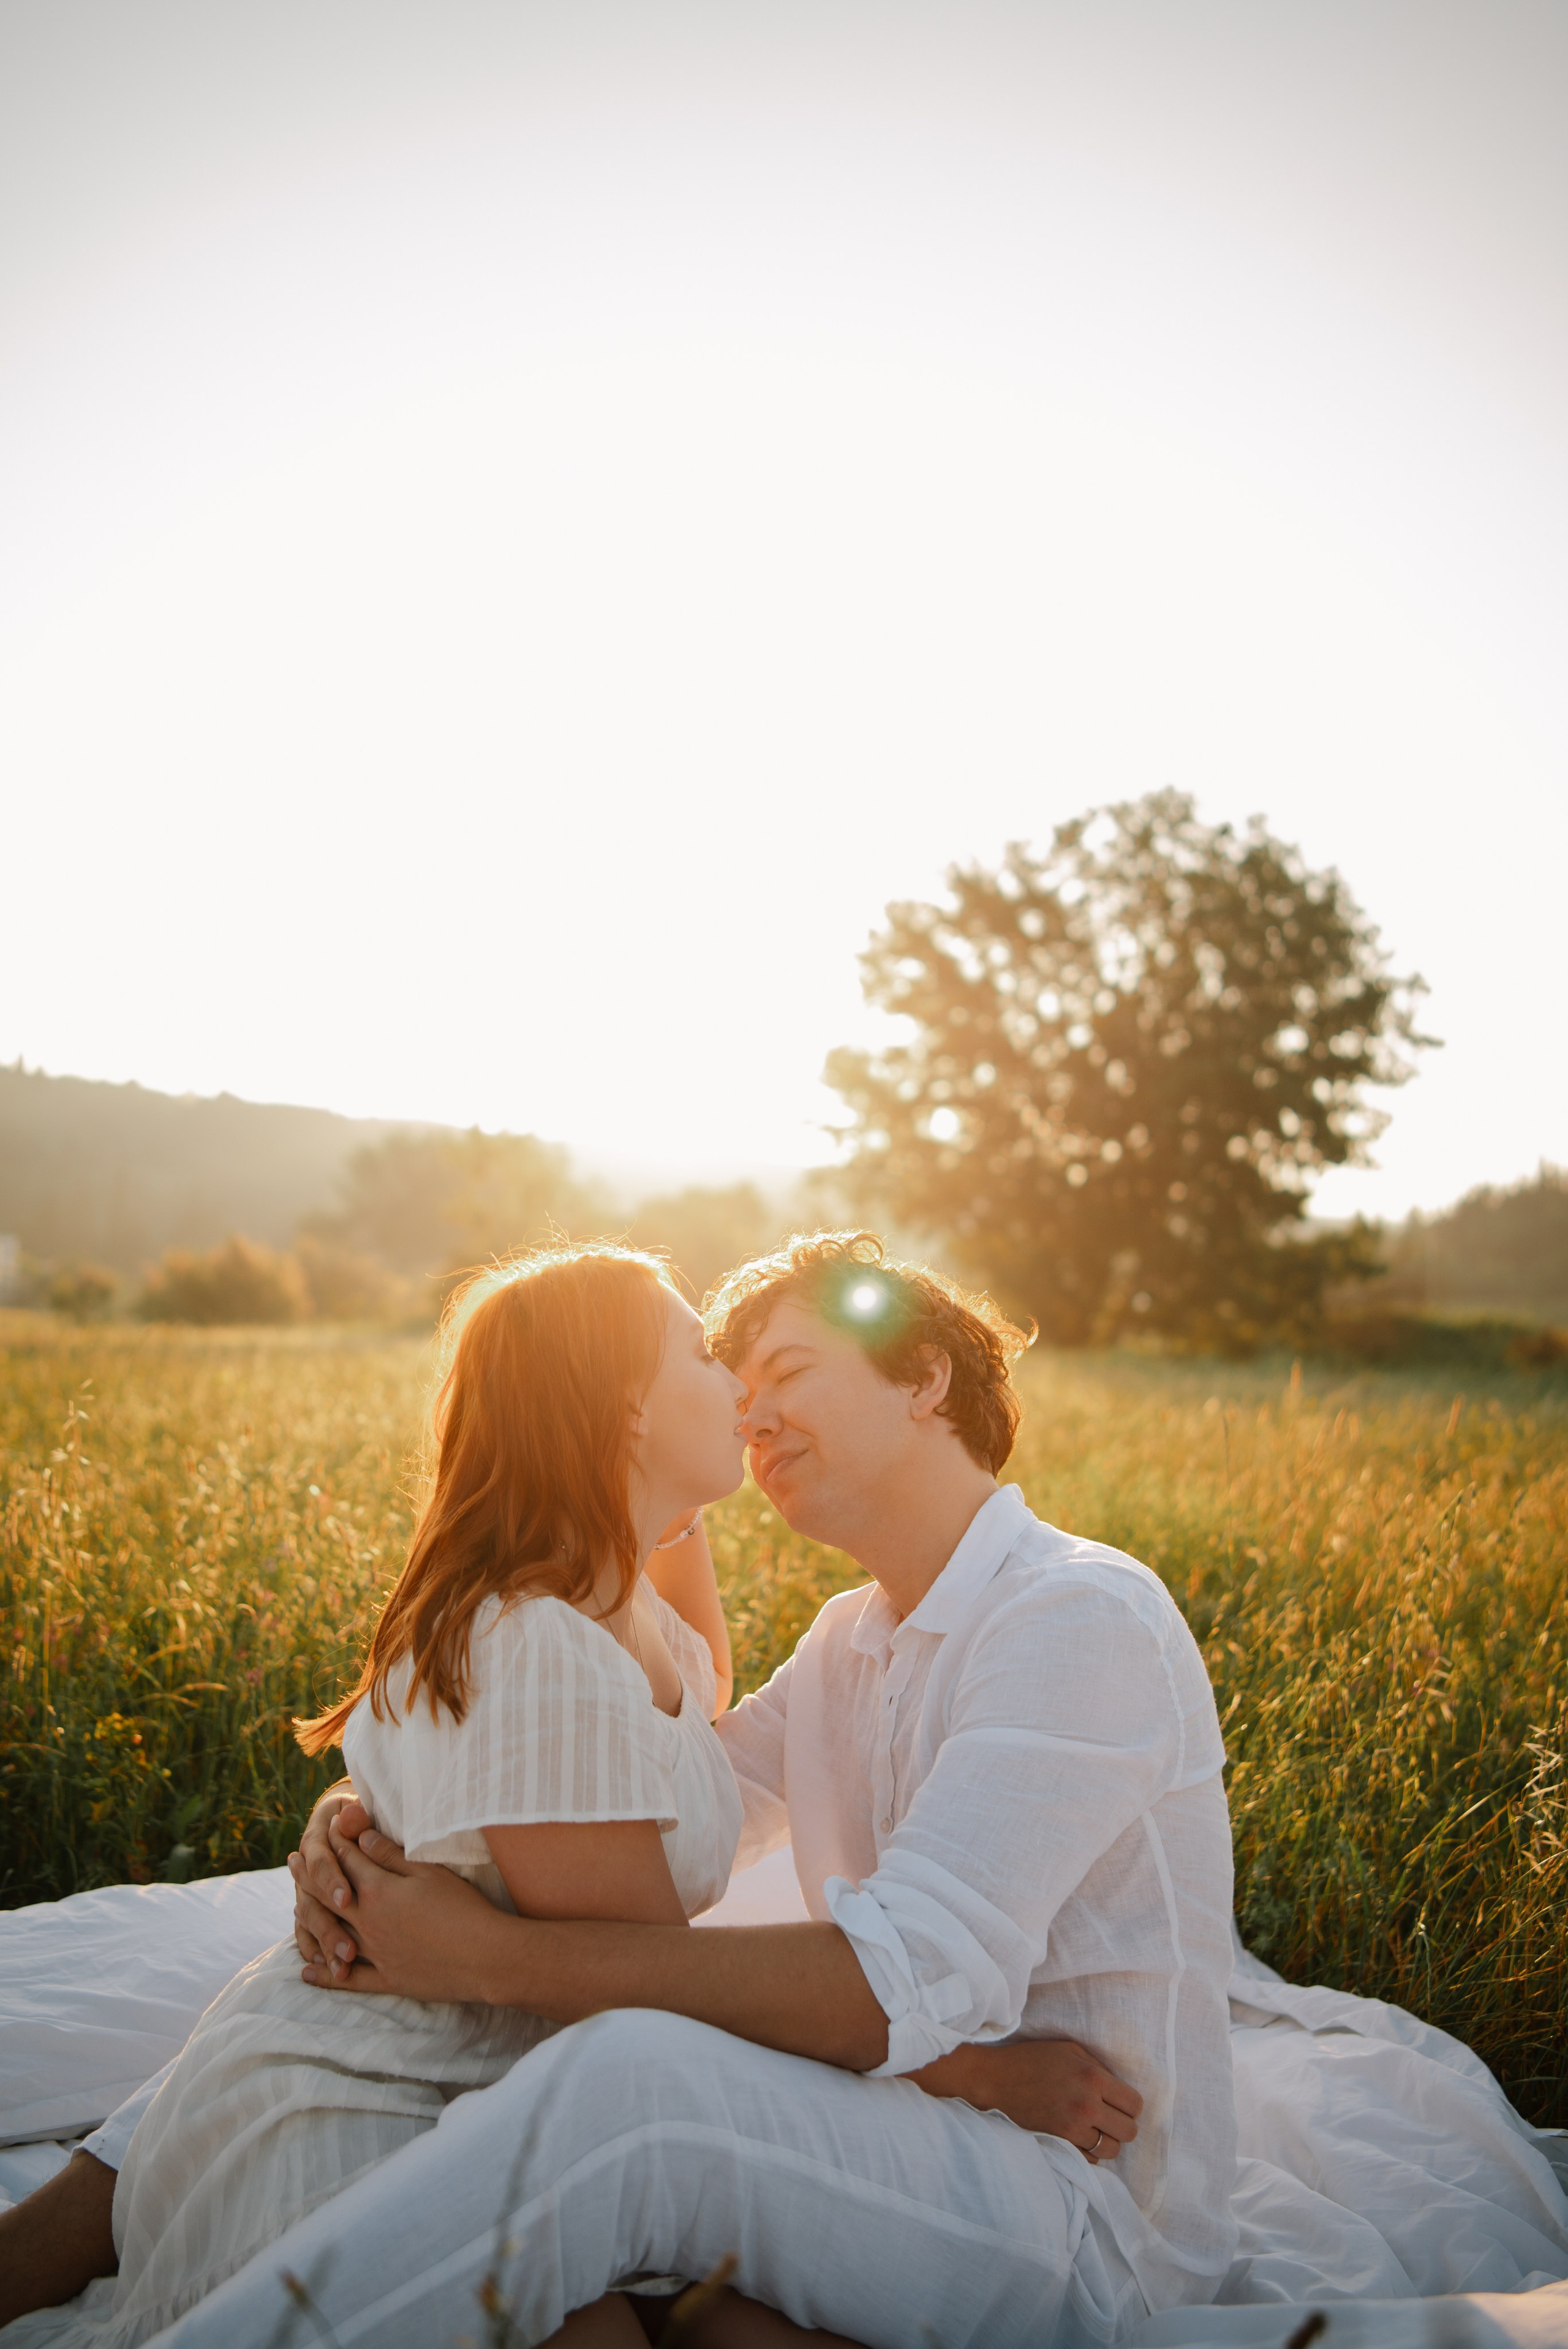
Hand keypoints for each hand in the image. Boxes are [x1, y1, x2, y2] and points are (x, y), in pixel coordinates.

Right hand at [289, 1787, 367, 1964]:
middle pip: (313, 1901)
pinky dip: (313, 1949)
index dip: (332, 1879)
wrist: (342, 1816)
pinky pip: (305, 1932)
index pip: (321, 1862)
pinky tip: (325, 1969)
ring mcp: (306, 1889)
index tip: (348, 1898)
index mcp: (318, 1840)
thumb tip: (352, 1812)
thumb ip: (355, 1816)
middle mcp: (307, 1869)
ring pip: (309, 1922)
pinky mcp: (311, 1906)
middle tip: (351, 1951)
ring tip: (343, 1968)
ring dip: (324, 1944)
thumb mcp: (357, 1810)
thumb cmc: (358, 1814)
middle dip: (330, 1927)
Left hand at [297, 1826, 497, 1999]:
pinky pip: (347, 1979)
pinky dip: (325, 1975)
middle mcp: (368, 1923)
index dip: (336, 1841)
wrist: (483, 1956)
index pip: (350, 1860)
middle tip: (292, 1861)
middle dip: (310, 1875)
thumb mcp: (428, 1872)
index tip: (324, 1828)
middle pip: (330, 1895)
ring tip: (295, 1908)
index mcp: (379, 1891)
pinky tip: (308, 1972)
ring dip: (311, 1920)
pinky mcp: (386, 1979)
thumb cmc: (462, 1908)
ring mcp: (375, 1954)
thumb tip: (361, 1837)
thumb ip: (391, 1856)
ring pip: (331, 1935)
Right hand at [910, 2037, 1141, 2162]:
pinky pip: (1090, 2160)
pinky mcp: (1059, 2146)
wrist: (993, 2081)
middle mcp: (1087, 2106)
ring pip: (1112, 2151)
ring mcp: (1073, 2130)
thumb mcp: (1069, 2051)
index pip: (1134, 2104)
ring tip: (1092, 2129)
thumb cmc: (1031, 2061)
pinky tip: (1076, 2137)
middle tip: (1107, 2117)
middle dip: (1122, 2125)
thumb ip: (1098, 2068)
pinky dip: (1088, 2151)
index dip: (1129, 2105)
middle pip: (1129, 2132)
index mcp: (1093, 2078)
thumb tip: (1119, 2088)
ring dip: (1106, 2141)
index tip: (1119, 2103)